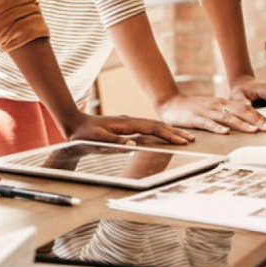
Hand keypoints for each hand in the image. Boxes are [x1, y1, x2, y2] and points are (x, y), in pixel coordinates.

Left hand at [63, 112, 194, 145]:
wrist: (74, 122)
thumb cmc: (84, 133)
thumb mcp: (97, 138)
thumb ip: (114, 141)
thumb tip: (132, 145)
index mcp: (127, 124)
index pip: (153, 128)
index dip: (168, 134)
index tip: (181, 141)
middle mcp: (131, 121)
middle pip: (158, 125)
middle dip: (175, 132)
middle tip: (191, 139)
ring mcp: (129, 122)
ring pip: (154, 125)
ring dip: (169, 131)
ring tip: (183, 137)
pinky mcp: (127, 126)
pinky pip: (148, 127)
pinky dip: (160, 130)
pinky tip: (164, 134)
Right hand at [156, 93, 265, 133]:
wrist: (170, 102)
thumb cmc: (192, 109)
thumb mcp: (211, 109)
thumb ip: (224, 115)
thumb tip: (241, 124)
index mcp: (222, 103)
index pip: (245, 109)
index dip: (258, 116)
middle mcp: (217, 105)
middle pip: (240, 112)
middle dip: (256, 120)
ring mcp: (207, 111)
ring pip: (228, 117)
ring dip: (242, 124)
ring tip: (254, 131)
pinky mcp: (196, 118)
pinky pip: (209, 123)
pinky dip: (218, 128)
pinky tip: (226, 132)